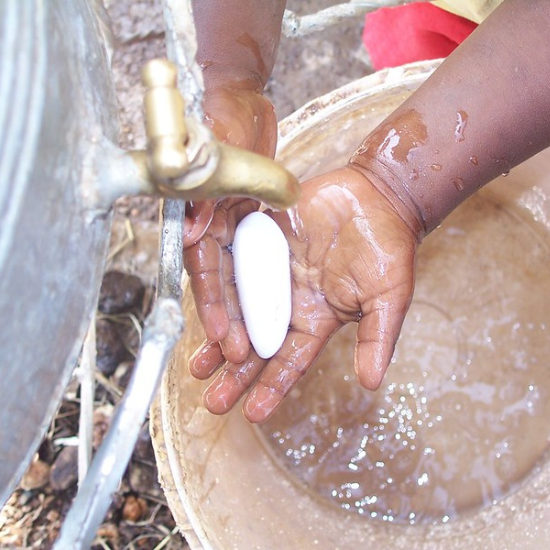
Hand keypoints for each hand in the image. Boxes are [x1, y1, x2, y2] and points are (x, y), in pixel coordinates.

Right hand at [183, 85, 278, 360]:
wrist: (241, 99)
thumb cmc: (225, 115)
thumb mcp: (215, 147)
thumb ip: (205, 186)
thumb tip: (191, 231)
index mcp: (199, 215)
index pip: (203, 269)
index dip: (212, 305)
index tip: (221, 336)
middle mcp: (210, 228)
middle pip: (219, 286)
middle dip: (226, 326)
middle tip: (235, 362)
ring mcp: (230, 229)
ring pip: (237, 283)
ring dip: (241, 319)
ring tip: (247, 359)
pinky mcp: (249, 226)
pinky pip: (254, 265)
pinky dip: (259, 292)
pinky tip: (265, 320)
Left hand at [189, 166, 418, 422]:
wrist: (378, 197)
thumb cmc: (389, 248)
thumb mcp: (388, 298)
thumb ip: (376, 338)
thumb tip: (371, 382)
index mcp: (316, 319)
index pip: (291, 361)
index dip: (272, 387)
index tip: (252, 413)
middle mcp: (288, 301)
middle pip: (257, 344)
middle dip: (235, 374)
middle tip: (213, 401)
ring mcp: (272, 273)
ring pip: (238, 311)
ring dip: (218, 338)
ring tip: (198, 368)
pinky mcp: (262, 241)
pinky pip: (233, 265)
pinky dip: (217, 286)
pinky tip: (200, 307)